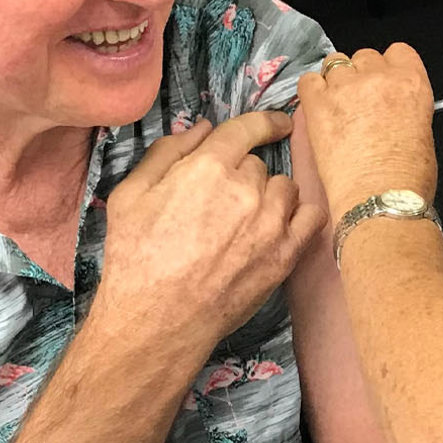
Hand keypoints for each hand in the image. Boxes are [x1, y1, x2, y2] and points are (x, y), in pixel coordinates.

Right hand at [96, 112, 324, 367]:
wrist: (158, 320)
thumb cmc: (136, 257)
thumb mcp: (130, 194)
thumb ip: (168, 152)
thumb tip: (203, 128)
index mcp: (208, 167)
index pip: (248, 129)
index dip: (266, 122)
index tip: (279, 123)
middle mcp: (247, 189)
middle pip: (259, 165)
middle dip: (243, 176)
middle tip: (220, 203)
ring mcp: (271, 223)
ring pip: (285, 189)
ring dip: (270, 196)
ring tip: (245, 220)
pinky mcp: (286, 255)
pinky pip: (311, 217)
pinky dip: (299, 215)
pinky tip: (282, 225)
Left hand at [295, 45, 438, 217]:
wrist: (381, 200)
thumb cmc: (405, 180)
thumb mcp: (421, 132)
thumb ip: (405, 107)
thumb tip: (392, 107)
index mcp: (412, 82)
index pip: (398, 52)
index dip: (387, 67)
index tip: (382, 80)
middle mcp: (380, 78)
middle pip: (364, 57)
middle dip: (360, 76)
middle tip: (359, 103)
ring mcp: (346, 87)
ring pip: (334, 64)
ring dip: (335, 82)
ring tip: (337, 110)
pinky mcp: (319, 103)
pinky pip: (309, 81)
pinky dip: (312, 92)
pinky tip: (319, 111)